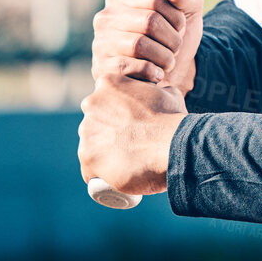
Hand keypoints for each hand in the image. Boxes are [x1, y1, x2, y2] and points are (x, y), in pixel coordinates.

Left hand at [78, 72, 185, 195]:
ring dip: (102, 153)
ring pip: (90, 145)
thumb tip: (159, 91)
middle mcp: (91, 104)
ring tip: (124, 163)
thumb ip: (158, 89)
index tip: (129, 122)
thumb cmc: (174, 118)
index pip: (105, 98)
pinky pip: (89, 169)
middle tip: (129, 143)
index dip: (117, 111)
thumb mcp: (169, 93)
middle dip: (107, 132)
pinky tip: (112, 177)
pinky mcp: (87, 157)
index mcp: (108, 83)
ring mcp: (87, 131)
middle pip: (94, 122)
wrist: (173, 144)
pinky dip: (99, 174)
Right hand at [91, 0, 204, 95]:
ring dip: (165, 57)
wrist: (170, 73)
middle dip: (173, 38)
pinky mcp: (102, 68)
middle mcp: (105, 18)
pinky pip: (130, 68)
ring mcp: (101, 43)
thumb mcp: (188, 11)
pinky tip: (157, 73)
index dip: (176, 15)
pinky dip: (152, 72)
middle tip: (175, 46)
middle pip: (150, 21)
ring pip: (139, 45)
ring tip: (168, 60)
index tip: (179, 26)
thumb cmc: (173, 36)